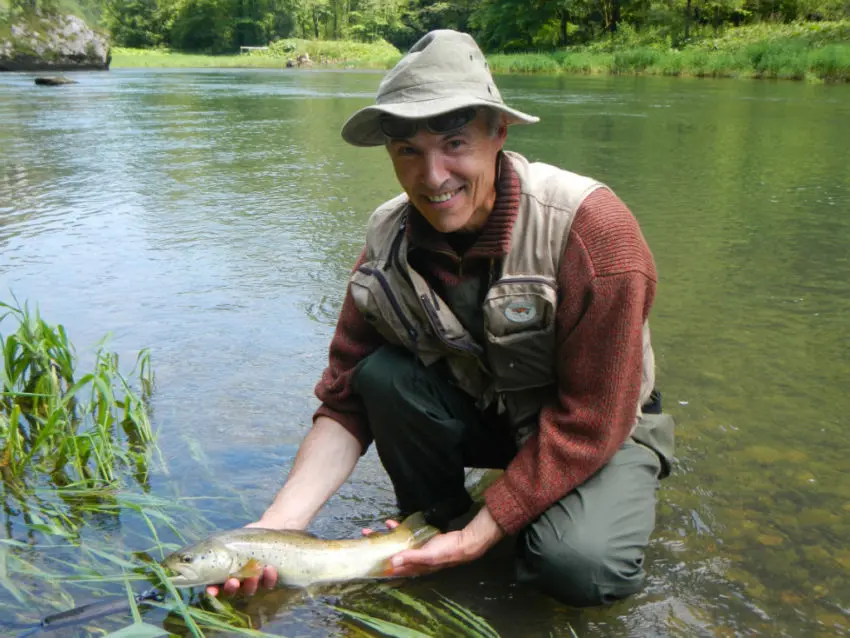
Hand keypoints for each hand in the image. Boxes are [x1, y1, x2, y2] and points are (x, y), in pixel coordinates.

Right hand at [205, 522, 278, 596]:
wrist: (267, 529)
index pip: (215, 588)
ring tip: (254, 575)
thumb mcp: (228, 541)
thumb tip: (198, 550)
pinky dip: (269, 578)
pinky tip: (269, 568)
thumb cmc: (243, 537)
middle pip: (232, 592)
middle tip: (232, 582)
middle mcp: (237, 583)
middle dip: (231, 589)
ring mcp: (253, 582)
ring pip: (249, 590)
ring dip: (250, 584)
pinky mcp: (268, 579)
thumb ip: (217, 548)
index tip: (211, 591)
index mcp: (224, 575)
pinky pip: (268, 584)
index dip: (212, 592)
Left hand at [366, 507, 503, 577]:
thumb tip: (392, 562)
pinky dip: (398, 530)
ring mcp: (416, 550)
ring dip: (385, 537)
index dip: (379, 563)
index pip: (392, 568)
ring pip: (396, 545)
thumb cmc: (446, 552)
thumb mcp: (428, 556)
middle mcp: (412, 560)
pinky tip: (392, 523)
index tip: (365, 556)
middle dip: (378, 546)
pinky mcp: (421, 540)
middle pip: (390, 555)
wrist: (464, 543)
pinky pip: (405, 536)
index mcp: (413, 567)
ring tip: (373, 530)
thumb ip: (411, 558)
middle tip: (365, 536)